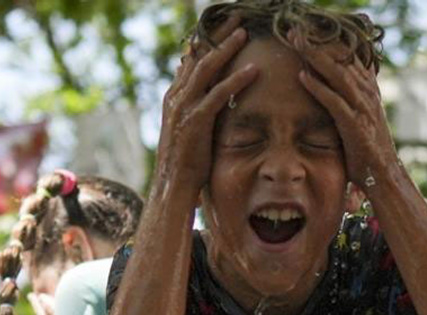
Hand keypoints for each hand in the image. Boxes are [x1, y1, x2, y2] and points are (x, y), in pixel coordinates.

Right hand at [156, 17, 258, 195]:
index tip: (224, 23)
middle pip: (198, 55)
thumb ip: (198, 108)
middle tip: (237, 15)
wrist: (173, 186)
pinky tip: (253, 70)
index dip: (208, 39)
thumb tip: (208, 91)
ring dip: (227, 48)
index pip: (192, 58)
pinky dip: (236, 80)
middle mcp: (177, 96)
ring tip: (245, 32)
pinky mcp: (196, 122)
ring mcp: (185, 108)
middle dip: (217, 33)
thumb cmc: (187, 162)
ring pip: (206, 68)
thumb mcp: (191, 129)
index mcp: (175, 96)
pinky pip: (218, 95)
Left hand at [293, 32, 397, 187]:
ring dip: (314, 57)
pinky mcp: (355, 125)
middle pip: (342, 60)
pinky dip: (318, 88)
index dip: (329, 43)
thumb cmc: (369, 151)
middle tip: (294, 31)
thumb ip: (352, 102)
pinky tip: (302, 76)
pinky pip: (334, 101)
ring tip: (295, 43)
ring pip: (338, 75)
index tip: (307, 31)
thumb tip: (335, 88)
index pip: (350, 58)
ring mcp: (363, 109)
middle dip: (317, 44)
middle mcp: (368, 96)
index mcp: (369, 92)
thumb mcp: (363, 120)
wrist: (385, 176)